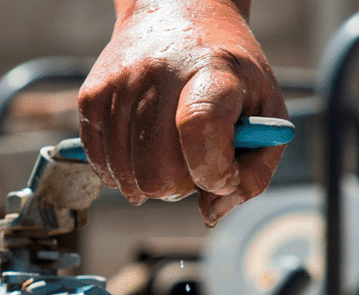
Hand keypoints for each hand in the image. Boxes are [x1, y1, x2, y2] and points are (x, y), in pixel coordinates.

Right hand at [79, 0, 287, 225]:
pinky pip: (98, 159)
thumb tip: (212, 212)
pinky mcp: (92, 93)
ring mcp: (120, 83)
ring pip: (128, 174)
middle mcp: (160, 73)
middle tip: (194, 167)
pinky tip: (139, 159)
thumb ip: (254, 172)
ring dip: (151, 183)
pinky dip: (121, 174)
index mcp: (213, 72)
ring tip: (170, 157)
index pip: (201, 131)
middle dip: (182, 186)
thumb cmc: (230, 72)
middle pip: (159, 168)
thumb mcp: (266, 111)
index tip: (224, 175)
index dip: (214, 172)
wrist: (179, 13)